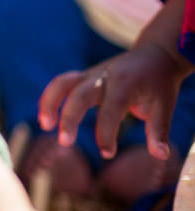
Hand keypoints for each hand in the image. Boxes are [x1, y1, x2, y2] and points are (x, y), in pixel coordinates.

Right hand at [39, 45, 187, 160]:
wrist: (153, 55)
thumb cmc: (159, 83)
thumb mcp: (165, 105)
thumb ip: (158, 130)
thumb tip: (159, 155)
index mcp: (125, 84)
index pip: (111, 108)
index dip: (106, 132)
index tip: (107, 154)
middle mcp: (104, 76)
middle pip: (79, 94)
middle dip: (69, 117)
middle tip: (65, 142)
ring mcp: (91, 74)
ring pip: (63, 83)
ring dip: (50, 103)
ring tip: (45, 125)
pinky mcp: (84, 76)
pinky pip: (62, 84)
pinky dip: (50, 98)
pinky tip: (46, 119)